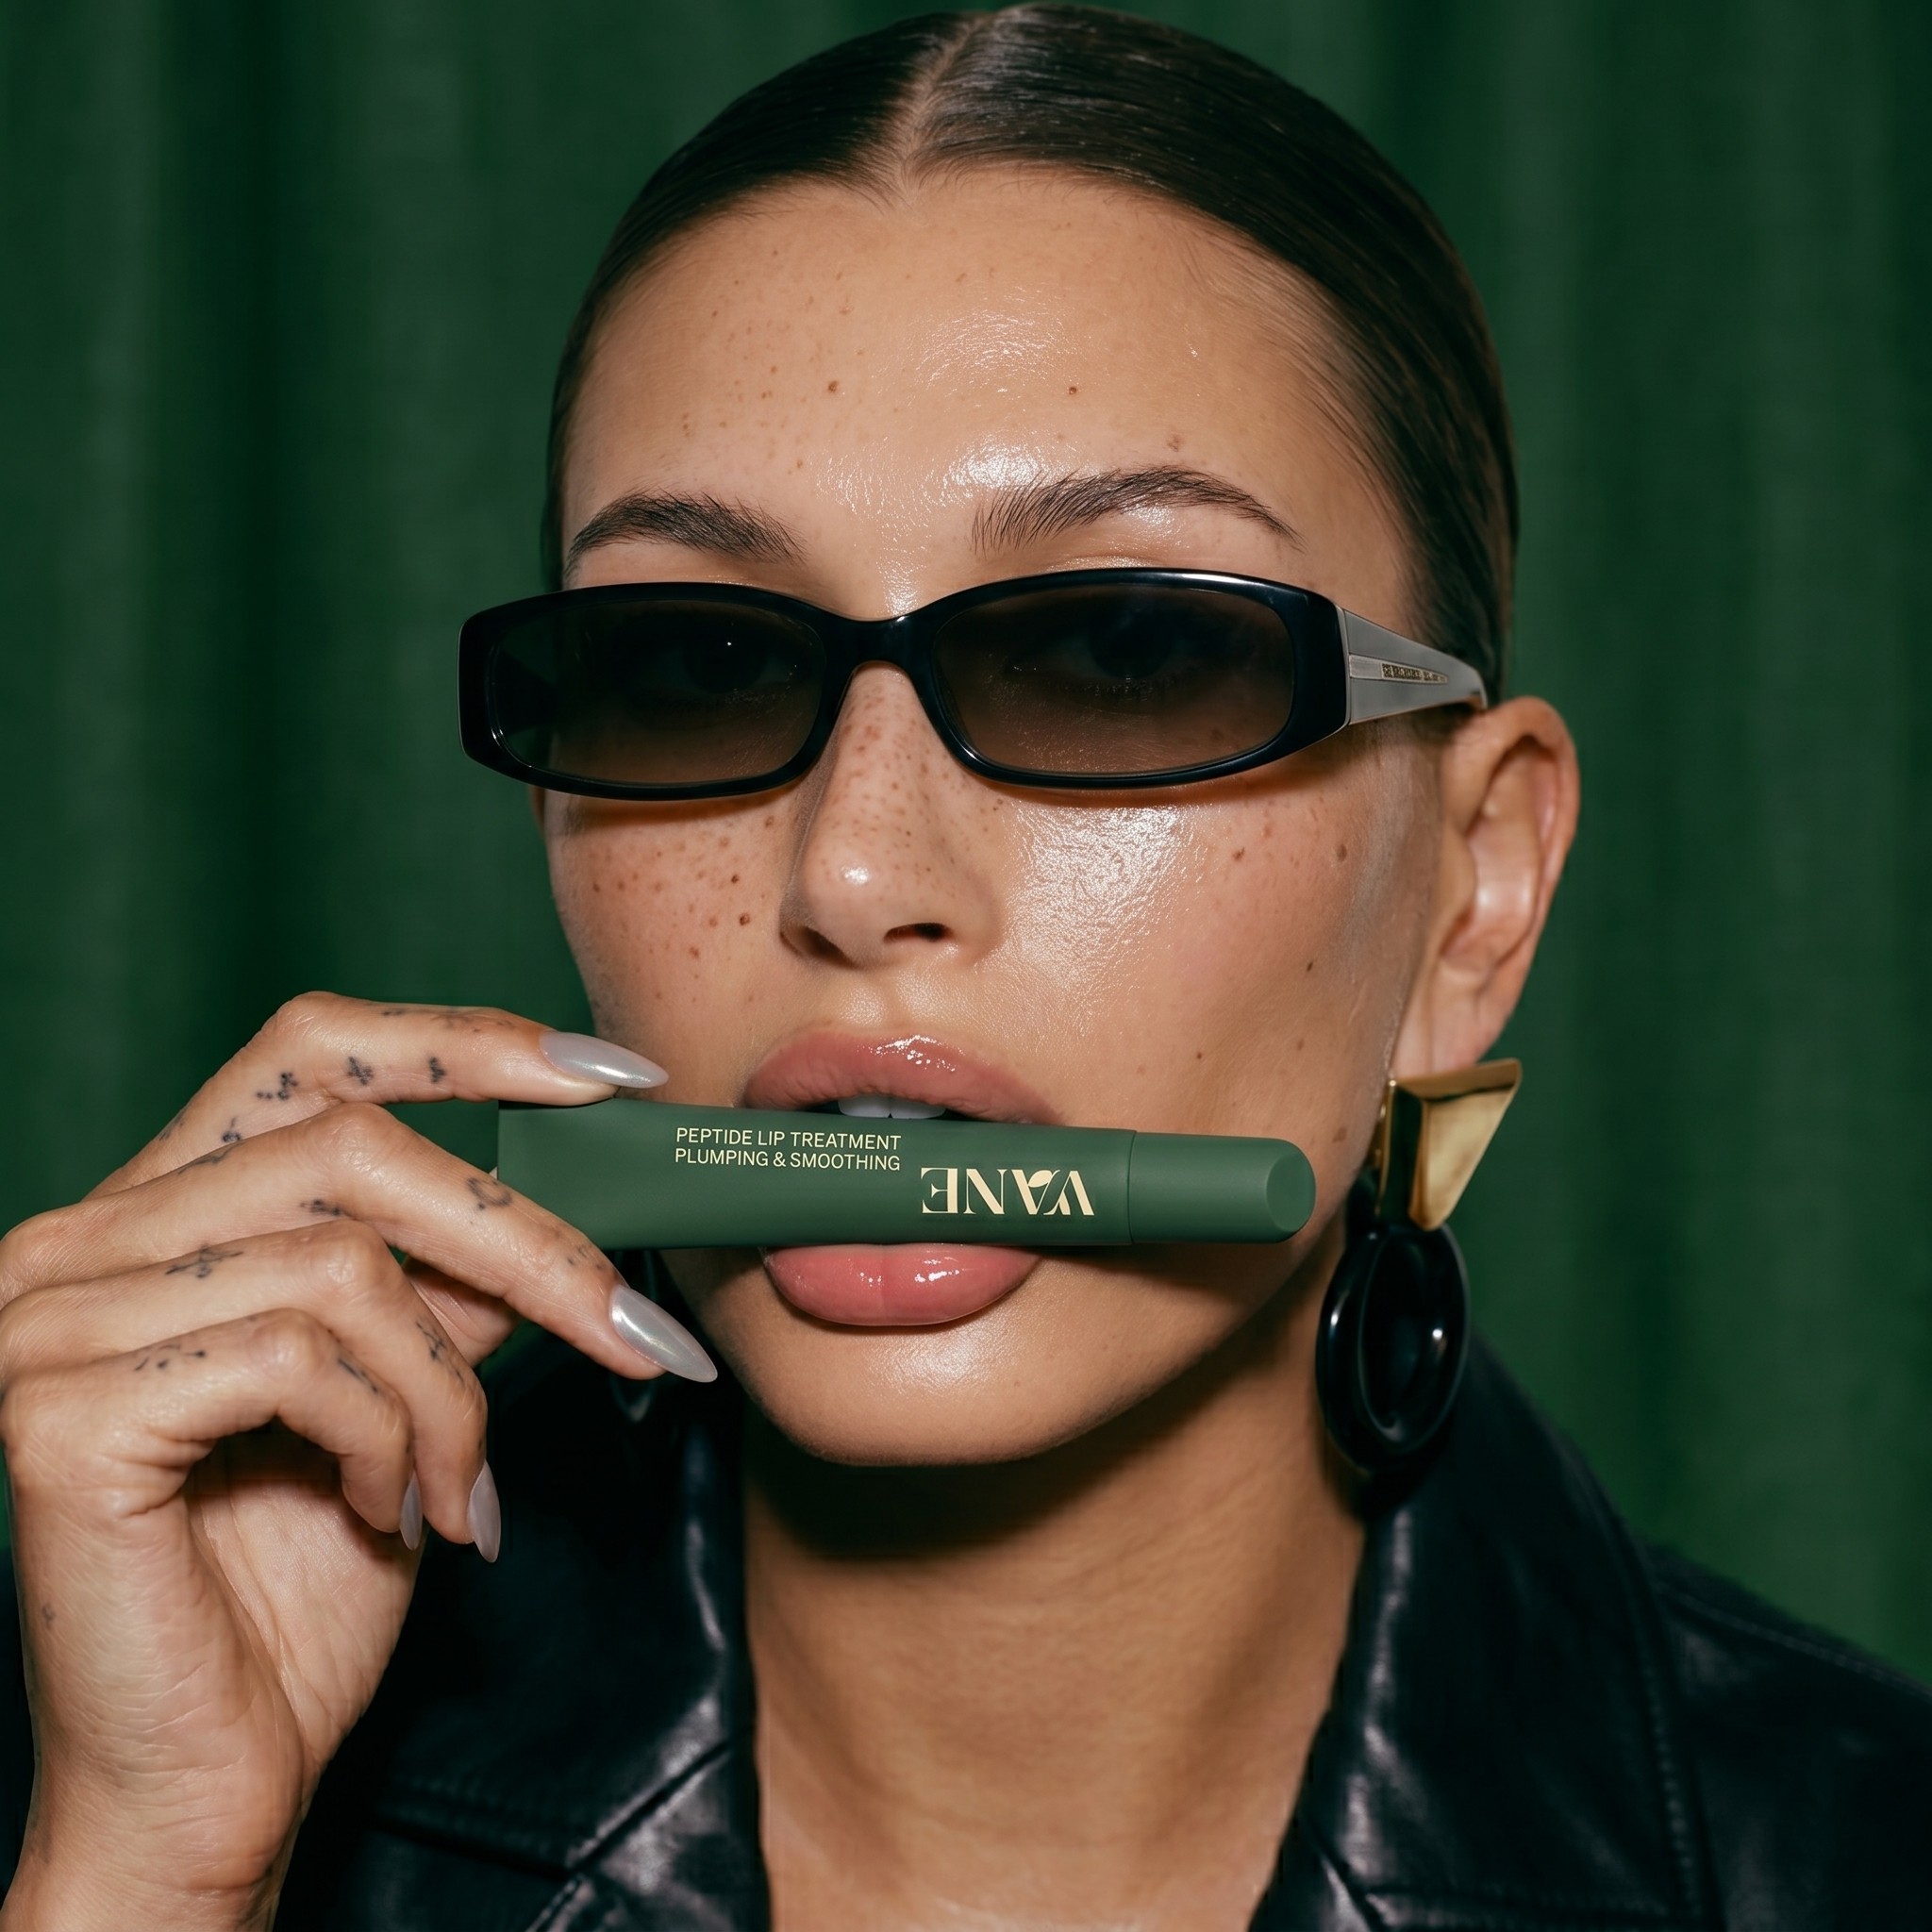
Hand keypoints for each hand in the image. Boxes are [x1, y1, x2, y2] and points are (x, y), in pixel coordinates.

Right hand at [0, 994, 702, 1930]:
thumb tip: (580, 1171)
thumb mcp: (405, 1384)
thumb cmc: (305, 1581)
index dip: (471, 1041)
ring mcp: (52, 1320)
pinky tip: (390, 1513)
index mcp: (158, 1209)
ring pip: (343, 1263)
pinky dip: (391, 1437)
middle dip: (525, 1234)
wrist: (210, 1774)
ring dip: (453, 1389)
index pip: (313, 1048)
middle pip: (352, 1139)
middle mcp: (81, 1239)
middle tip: (633, 1333)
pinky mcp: (60, 1415)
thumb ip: (453, 1275)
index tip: (615, 1083)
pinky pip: (297, 1359)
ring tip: (462, 1487)